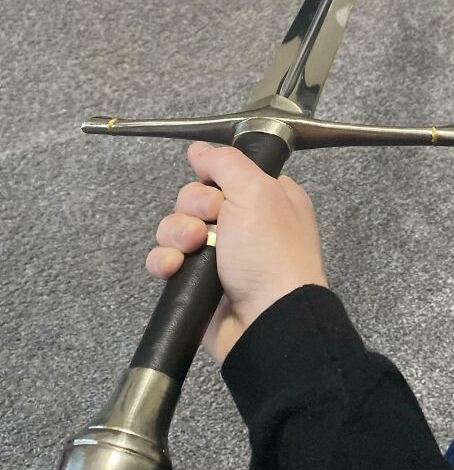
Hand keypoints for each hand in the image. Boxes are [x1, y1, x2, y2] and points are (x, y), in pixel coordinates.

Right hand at [146, 141, 327, 364]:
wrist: (267, 320)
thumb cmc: (273, 257)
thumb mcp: (257, 192)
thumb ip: (226, 163)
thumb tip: (200, 150)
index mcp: (266, 198)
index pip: (223, 173)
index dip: (212, 179)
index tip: (216, 190)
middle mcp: (244, 224)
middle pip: (193, 199)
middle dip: (192, 209)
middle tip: (209, 225)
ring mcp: (220, 255)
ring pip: (175, 228)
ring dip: (176, 234)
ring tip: (192, 248)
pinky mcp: (198, 282)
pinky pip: (166, 260)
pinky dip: (164, 261)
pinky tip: (174, 267)